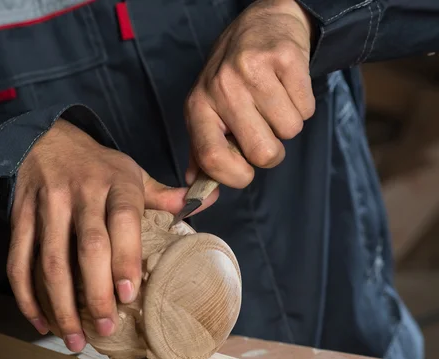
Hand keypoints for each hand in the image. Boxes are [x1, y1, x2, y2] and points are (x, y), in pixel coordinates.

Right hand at [7, 119, 217, 351]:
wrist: (44, 140)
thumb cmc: (97, 165)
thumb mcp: (131, 172)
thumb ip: (163, 194)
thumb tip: (206, 203)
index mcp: (116, 183)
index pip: (123, 220)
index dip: (126, 258)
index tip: (128, 294)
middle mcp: (81, 193)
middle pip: (88, 246)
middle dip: (96, 292)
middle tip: (104, 327)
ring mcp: (48, 205)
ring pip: (50, 259)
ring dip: (60, 304)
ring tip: (73, 338)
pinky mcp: (21, 217)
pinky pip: (19, 260)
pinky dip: (26, 295)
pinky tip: (39, 320)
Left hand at [184, 0, 315, 186]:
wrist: (263, 23)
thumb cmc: (233, 75)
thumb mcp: (208, 108)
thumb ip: (203, 150)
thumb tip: (197, 189)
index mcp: (197, 106)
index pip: (211, 158)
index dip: (235, 176)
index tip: (245, 172)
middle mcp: (221, 88)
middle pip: (262, 153)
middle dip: (271, 150)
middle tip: (263, 127)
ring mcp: (252, 71)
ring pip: (289, 131)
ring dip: (287, 123)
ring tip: (273, 100)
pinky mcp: (284, 59)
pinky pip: (307, 109)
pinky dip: (303, 105)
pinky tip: (287, 86)